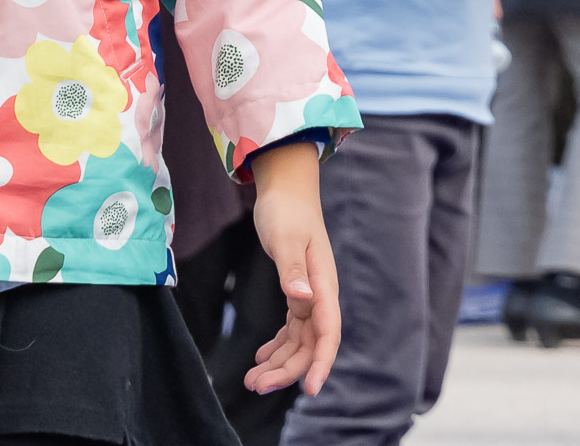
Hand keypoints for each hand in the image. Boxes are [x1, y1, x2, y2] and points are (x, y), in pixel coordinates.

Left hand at [246, 144, 339, 396]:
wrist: (286, 189)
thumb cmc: (286, 211)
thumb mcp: (284, 239)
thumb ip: (293, 271)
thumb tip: (303, 300)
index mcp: (323, 285)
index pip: (328, 333)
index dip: (320, 363)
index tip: (311, 390)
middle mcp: (320, 295)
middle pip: (309, 344)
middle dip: (287, 370)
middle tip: (256, 386)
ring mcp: (310, 295)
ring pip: (299, 341)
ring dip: (279, 363)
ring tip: (252, 381)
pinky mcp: (297, 291)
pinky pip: (291, 328)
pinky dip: (277, 346)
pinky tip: (260, 357)